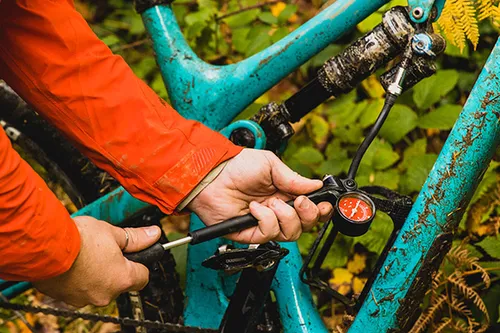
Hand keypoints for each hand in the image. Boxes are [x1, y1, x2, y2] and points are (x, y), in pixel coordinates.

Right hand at [33, 216, 160, 306]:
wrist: (43, 246)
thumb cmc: (78, 238)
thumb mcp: (112, 232)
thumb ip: (136, 237)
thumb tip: (153, 235)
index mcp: (122, 279)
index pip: (143, 276)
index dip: (139, 262)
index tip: (133, 252)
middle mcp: (106, 294)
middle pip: (119, 282)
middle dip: (115, 267)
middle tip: (104, 249)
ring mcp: (84, 299)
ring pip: (98, 286)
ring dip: (96, 273)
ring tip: (85, 254)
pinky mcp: (66, 299)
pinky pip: (78, 289)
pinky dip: (78, 278)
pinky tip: (72, 262)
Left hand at [188, 149, 332, 242]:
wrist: (212, 176)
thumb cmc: (236, 167)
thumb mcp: (270, 164)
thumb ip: (293, 178)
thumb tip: (316, 186)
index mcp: (285, 194)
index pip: (310, 208)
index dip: (321, 210)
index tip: (325, 204)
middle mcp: (277, 211)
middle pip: (305, 225)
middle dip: (308, 215)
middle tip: (299, 201)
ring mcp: (264, 223)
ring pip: (290, 234)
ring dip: (285, 217)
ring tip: (271, 202)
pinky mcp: (251, 233)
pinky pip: (269, 234)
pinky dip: (265, 220)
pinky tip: (255, 208)